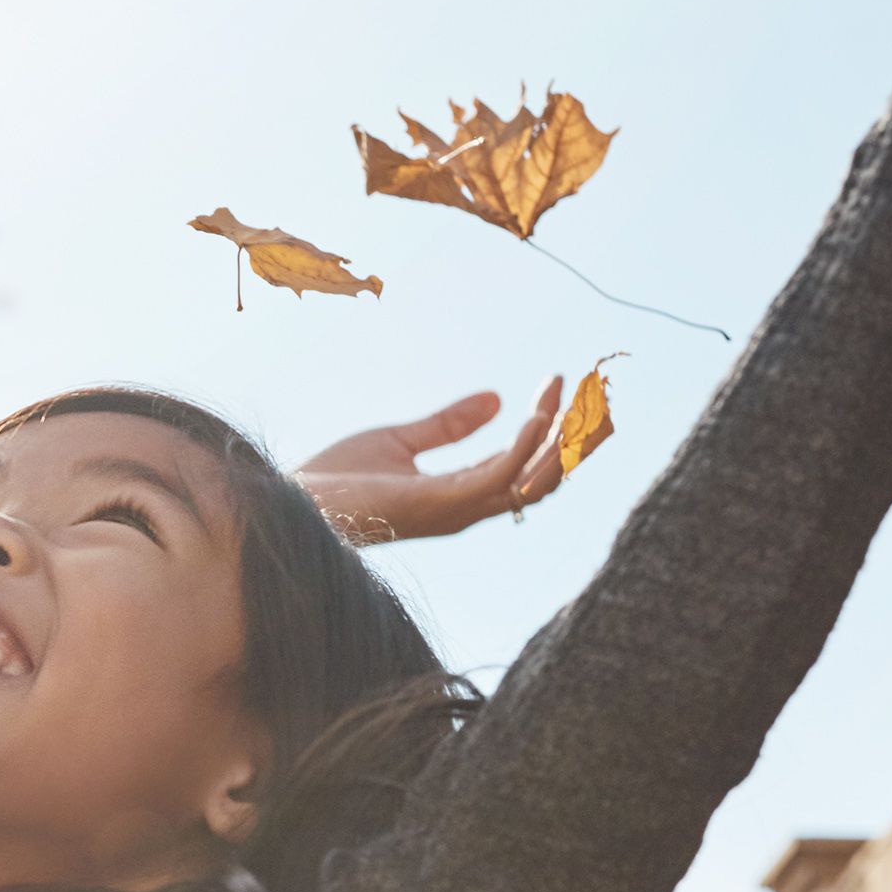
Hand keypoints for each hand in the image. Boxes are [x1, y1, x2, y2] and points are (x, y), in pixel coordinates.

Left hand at [297, 385, 558, 543]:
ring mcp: (456, 509)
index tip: (561, 382)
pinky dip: (521, 446)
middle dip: (574, 438)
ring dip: (559, 440)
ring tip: (578, 399)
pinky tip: (534, 413)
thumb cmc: (337, 481)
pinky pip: (498, 477)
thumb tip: (496, 399)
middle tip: (596, 393)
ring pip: (531, 482)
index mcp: (460, 495)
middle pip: (542, 479)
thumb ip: (447, 424)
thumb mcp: (400, 440)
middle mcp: (467, 508)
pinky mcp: (439, 504)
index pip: (524, 465)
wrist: (295, 503)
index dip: (550, 426)